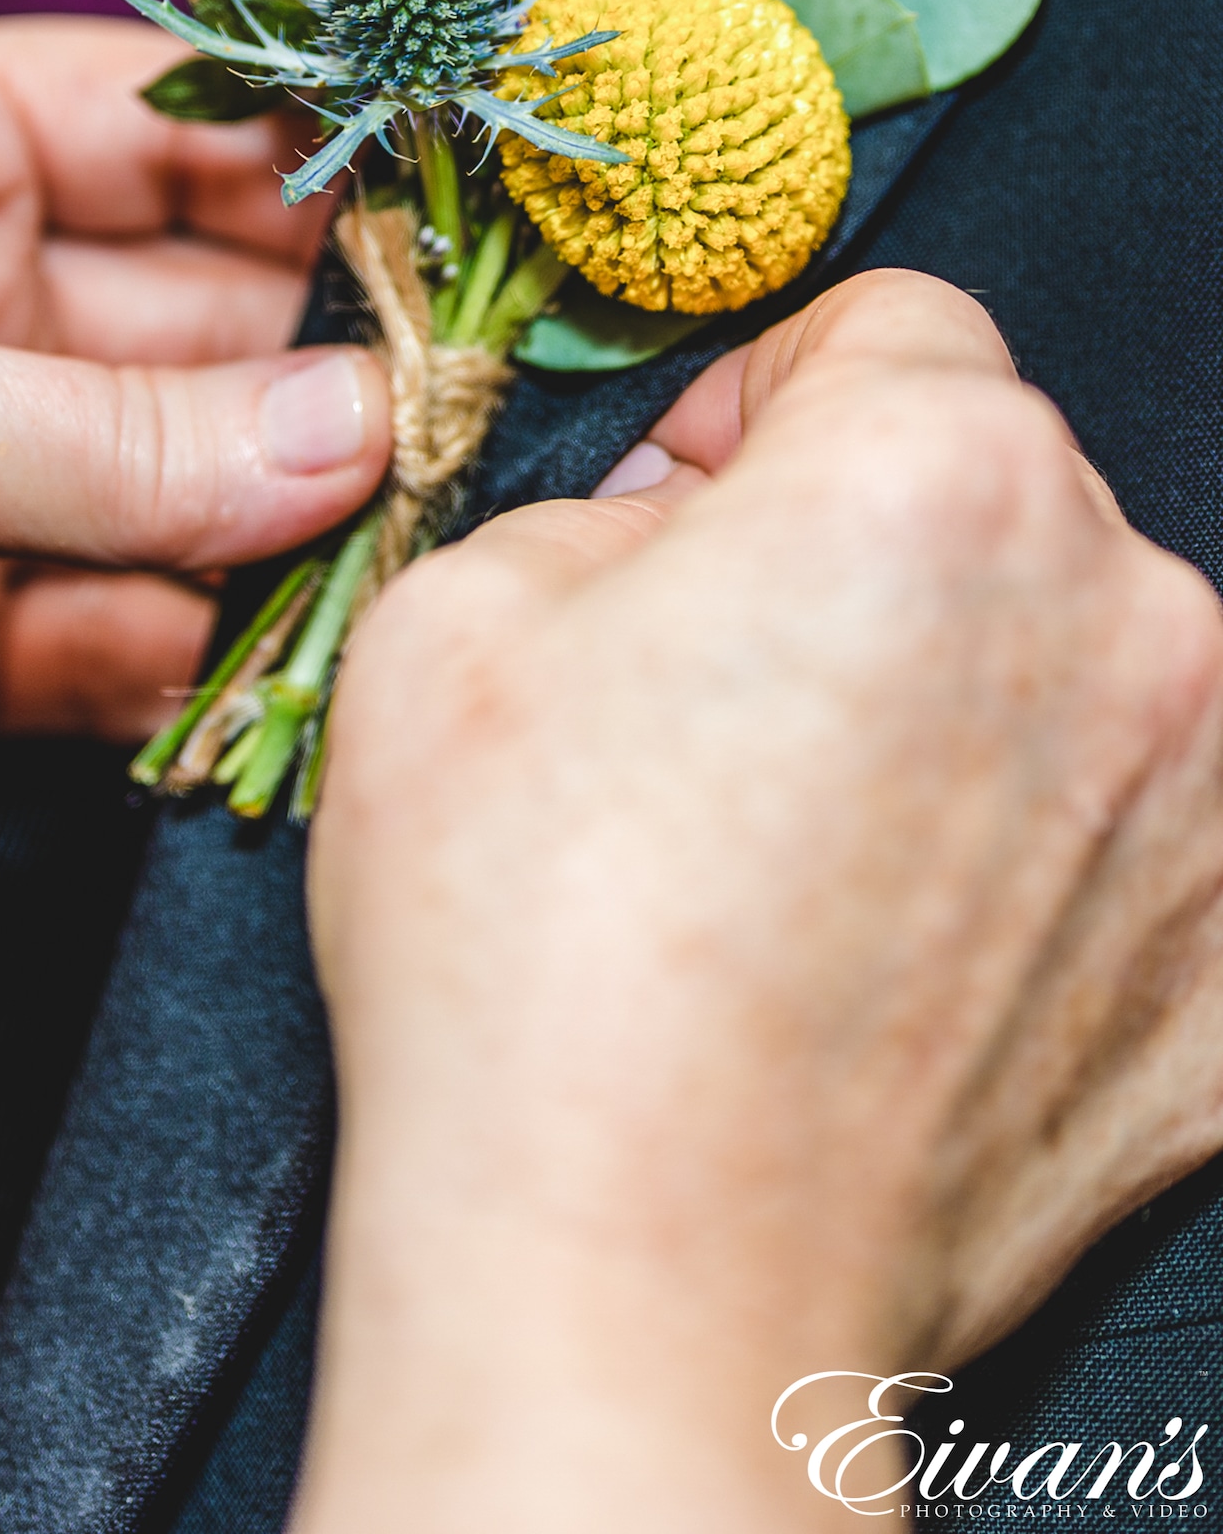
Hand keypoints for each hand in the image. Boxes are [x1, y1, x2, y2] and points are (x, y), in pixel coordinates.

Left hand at [0, 19, 388, 1396]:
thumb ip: (138, 439)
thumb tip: (362, 431)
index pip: (141, 115)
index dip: (299, 154)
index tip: (461, 208)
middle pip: (183, 300)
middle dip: (313, 358)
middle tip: (470, 403)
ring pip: (177, 469)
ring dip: (280, 508)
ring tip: (419, 527)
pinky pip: (132, 614)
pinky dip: (208, 634)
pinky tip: (295, 639)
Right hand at [293, 269, 1222, 1531]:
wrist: (634, 1278)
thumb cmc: (531, 950)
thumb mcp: (455, 614)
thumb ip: (607, 502)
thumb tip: (688, 521)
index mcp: (941, 476)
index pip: (892, 324)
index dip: (762, 400)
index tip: (698, 504)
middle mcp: (1133, 614)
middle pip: (996, 495)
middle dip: (861, 550)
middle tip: (715, 696)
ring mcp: (1210, 812)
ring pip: (1069, 662)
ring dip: (959, 700)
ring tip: (798, 847)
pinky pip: (1131, 841)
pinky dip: (1036, 865)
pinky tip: (900, 951)